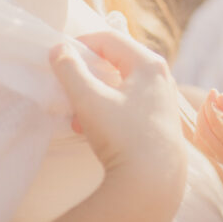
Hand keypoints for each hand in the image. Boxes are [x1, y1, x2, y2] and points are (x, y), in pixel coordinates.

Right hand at [50, 32, 186, 198]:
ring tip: (74, 110)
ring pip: (121, 85)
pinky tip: (87, 128)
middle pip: (117, 60)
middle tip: (67, 82)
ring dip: (94, 93)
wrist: (153, 183)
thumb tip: (59, 49)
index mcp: (148, 64)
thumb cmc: (122, 135)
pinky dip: (106, 108)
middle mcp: (161, 77)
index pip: (110, 38)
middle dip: (88, 71)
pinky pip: (128, 104)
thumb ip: (70, 70)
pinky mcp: (159, 122)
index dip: (82, 42)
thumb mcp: (89, 99)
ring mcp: (163, 100)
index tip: (60, 56)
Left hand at [195, 89, 222, 180]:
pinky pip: (204, 145)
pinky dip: (203, 131)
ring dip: (201, 120)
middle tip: (213, 96)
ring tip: (212, 106)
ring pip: (200, 139)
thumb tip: (218, 97)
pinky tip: (213, 120)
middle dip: (203, 110)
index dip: (210, 102)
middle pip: (203, 129)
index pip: (213, 119)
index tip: (214, 90)